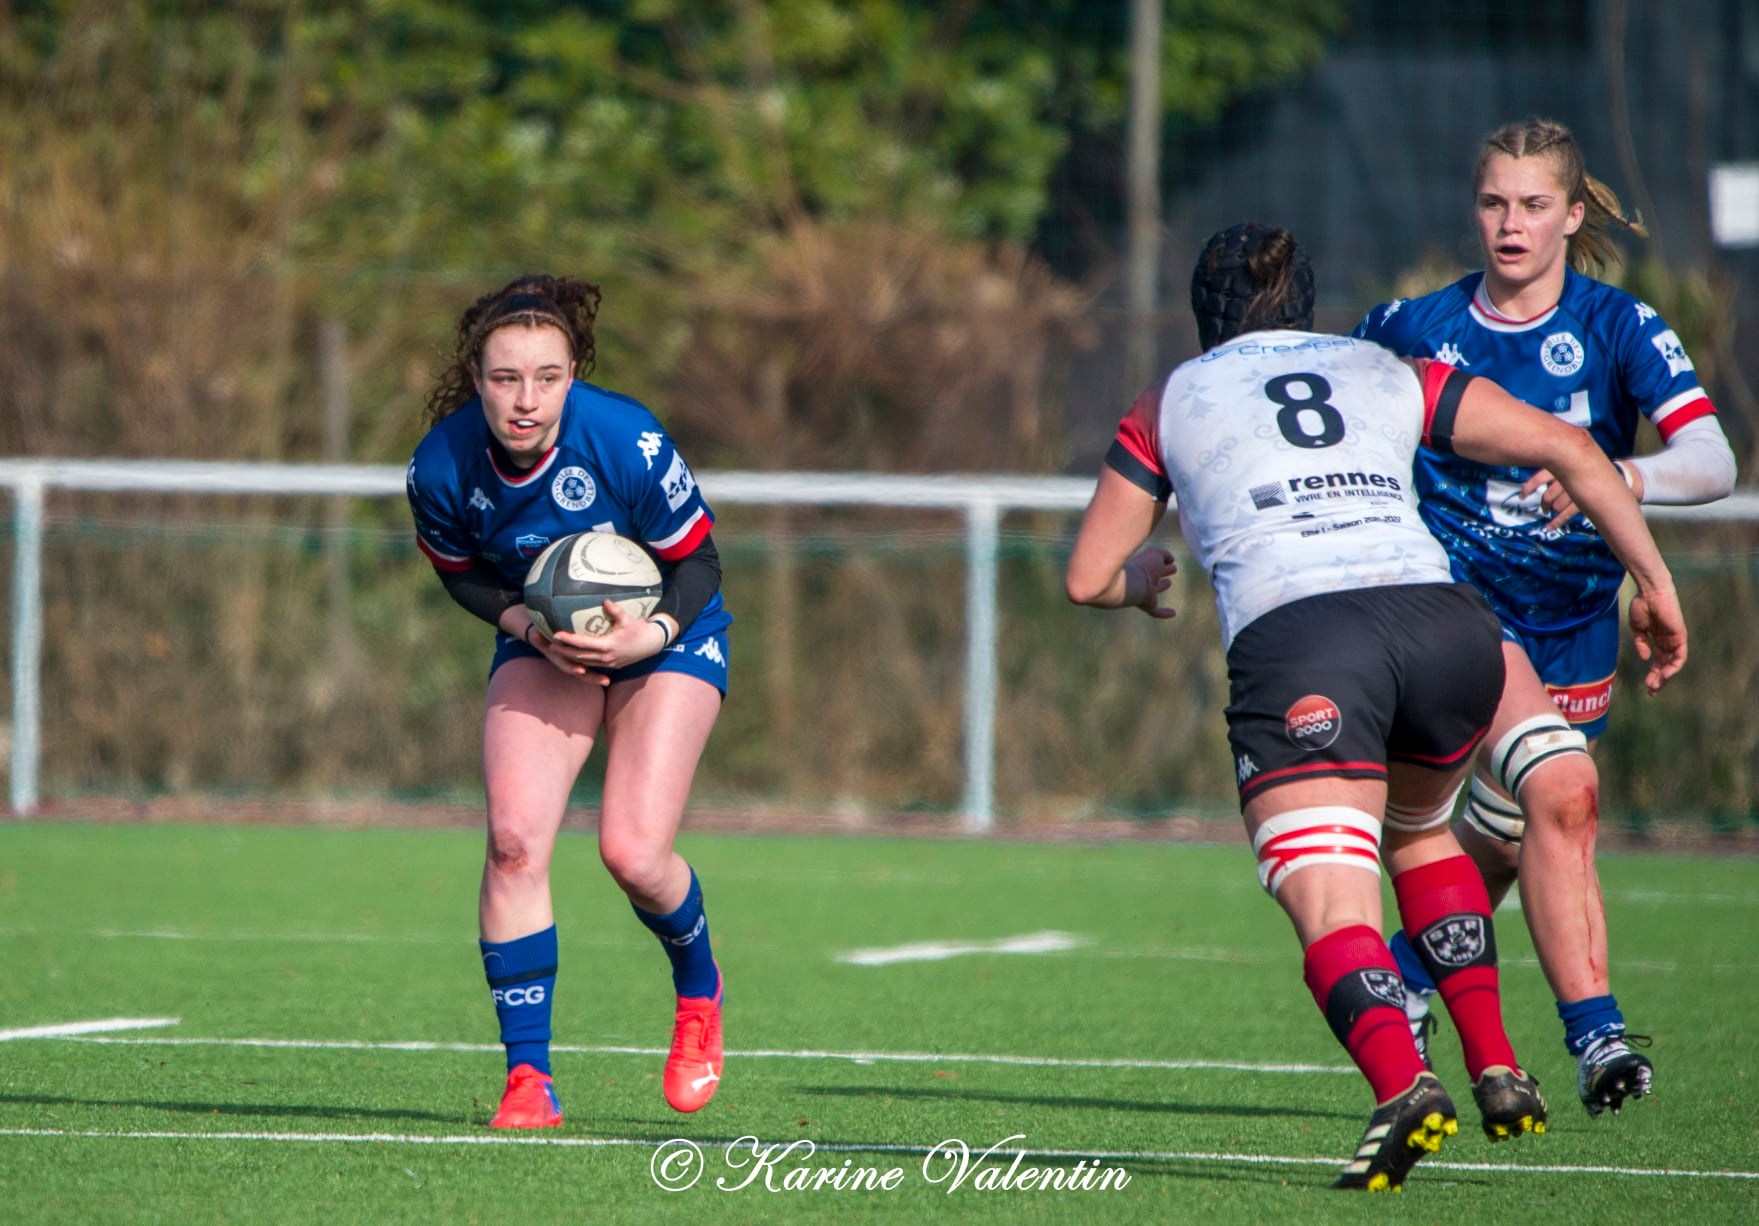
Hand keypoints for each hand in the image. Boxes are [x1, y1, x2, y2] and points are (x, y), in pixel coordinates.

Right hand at [523, 621, 610, 684]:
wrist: (539, 636)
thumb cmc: (540, 634)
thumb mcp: (538, 635)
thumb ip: (537, 637)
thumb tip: (534, 635)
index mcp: (557, 657)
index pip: (566, 664)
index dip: (572, 667)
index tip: (581, 670)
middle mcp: (565, 662)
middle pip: (580, 672)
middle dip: (592, 677)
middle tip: (606, 681)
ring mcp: (571, 662)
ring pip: (585, 673)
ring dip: (596, 677)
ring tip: (607, 681)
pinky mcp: (577, 660)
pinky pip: (589, 666)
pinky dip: (596, 669)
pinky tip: (607, 672)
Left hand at [555, 599, 671, 674]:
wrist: (653, 644)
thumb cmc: (640, 629)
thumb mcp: (627, 618)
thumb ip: (615, 609)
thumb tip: (604, 600)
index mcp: (607, 646)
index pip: (582, 644)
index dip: (568, 640)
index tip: (556, 634)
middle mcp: (606, 657)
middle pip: (579, 656)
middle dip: (564, 651)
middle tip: (549, 644)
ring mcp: (609, 663)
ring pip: (584, 662)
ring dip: (570, 657)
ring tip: (558, 651)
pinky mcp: (612, 665)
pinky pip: (592, 664)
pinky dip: (581, 661)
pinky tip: (574, 656)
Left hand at [1124, 547, 1177, 618]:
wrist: (1132, 584)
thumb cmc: (1144, 567)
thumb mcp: (1156, 554)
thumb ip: (1164, 554)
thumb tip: (1170, 559)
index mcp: (1143, 567)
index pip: (1153, 563)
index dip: (1162, 561)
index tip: (1171, 561)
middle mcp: (1142, 579)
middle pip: (1153, 575)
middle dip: (1162, 571)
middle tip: (1173, 569)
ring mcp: (1143, 593)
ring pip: (1153, 589)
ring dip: (1161, 586)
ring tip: (1169, 582)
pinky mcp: (1146, 606)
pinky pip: (1156, 611)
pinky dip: (1164, 613)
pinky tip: (1173, 613)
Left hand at [1520, 467, 1579, 530]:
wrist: (1611, 474)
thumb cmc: (1581, 470)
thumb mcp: (1566, 465)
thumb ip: (1551, 471)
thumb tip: (1529, 487)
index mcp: (1560, 467)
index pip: (1538, 479)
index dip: (1528, 489)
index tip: (1522, 497)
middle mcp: (1567, 478)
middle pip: (1547, 496)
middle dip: (1543, 504)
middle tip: (1544, 508)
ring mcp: (1576, 491)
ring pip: (1556, 506)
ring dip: (1552, 510)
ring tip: (1550, 512)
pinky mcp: (1583, 502)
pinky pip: (1565, 514)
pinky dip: (1556, 522)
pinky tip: (1549, 527)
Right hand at [1628, 584, 1686, 694]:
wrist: (1650, 592)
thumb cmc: (1642, 605)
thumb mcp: (1638, 628)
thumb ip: (1641, 643)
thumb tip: (1645, 658)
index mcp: (1659, 639)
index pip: (1658, 661)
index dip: (1653, 674)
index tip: (1647, 686)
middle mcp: (1669, 641)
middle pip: (1666, 665)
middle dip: (1659, 679)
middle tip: (1651, 691)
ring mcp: (1676, 639)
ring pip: (1673, 664)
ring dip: (1665, 676)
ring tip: (1654, 686)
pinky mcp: (1680, 637)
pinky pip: (1679, 656)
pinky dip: (1673, 666)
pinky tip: (1664, 674)